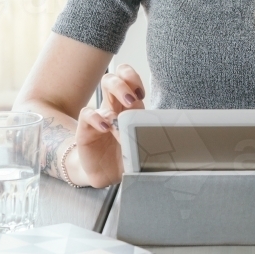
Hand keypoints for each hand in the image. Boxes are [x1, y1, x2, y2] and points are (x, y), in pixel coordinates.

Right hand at [72, 64, 145, 186]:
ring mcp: (99, 116)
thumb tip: (168, 135)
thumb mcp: (141, 144)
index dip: (133, 79)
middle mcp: (113, 107)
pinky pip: (88, 114)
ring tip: (125, 109)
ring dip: (117, 92)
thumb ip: (150, 136)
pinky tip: (106, 128)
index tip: (141, 94)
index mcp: (128, 108)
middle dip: (125, 81)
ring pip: (103, 88)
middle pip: (115, 78)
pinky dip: (97, 118)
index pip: (128, 79)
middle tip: (133, 99)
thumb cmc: (125, 156)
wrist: (106, 175)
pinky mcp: (85, 129)